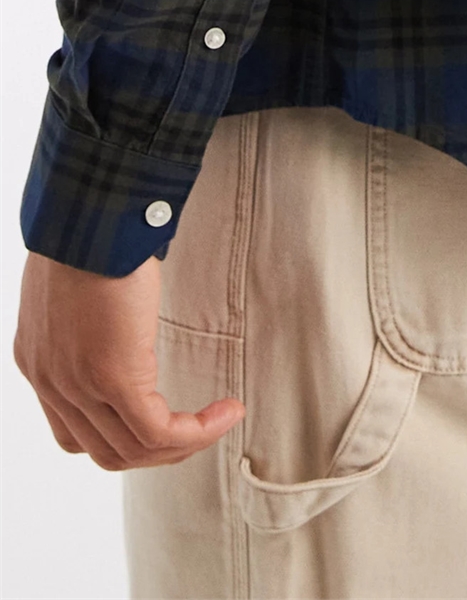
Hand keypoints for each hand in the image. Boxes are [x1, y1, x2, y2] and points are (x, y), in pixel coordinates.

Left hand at [13, 252, 243, 469]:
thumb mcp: (76, 283)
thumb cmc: (89, 230)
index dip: (120, 437)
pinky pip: (159, 431)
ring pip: (135, 450)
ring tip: (220, 419)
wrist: (89, 215)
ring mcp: (79, 386)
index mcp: (39, 362)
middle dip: (158, 451)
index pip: (74, 433)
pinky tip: (225, 412)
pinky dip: (197, 431)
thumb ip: (88, 315)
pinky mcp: (114, 378)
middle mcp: (51, 384)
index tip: (162, 417)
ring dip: (185, 444)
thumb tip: (123, 316)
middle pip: (107, 452)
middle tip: (198, 429)